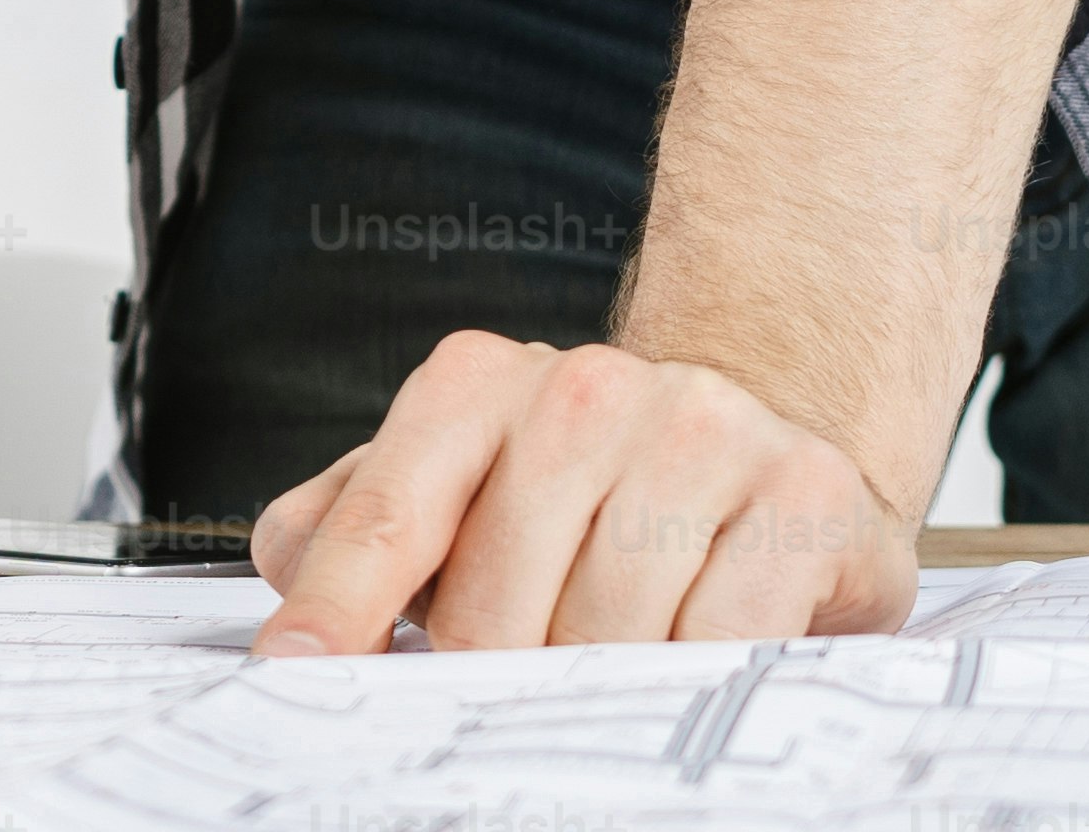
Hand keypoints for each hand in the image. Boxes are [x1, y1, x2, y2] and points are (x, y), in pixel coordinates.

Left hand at [245, 330, 912, 652]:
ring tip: (608, 683)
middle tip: (507, 704)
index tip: (298, 675)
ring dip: (596, 691)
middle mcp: (582, 389)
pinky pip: (722, 641)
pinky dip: (697, 680)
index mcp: (476, 384)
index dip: (339, 607)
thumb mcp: (459, 488)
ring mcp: (698, 431)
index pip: (388, 515)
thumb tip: (288, 604)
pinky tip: (692, 672)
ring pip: (604, 635)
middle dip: (490, 680)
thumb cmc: (588, 489)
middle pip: (491, 605)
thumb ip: (357, 531)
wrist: (767, 432)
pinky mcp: (800, 490)